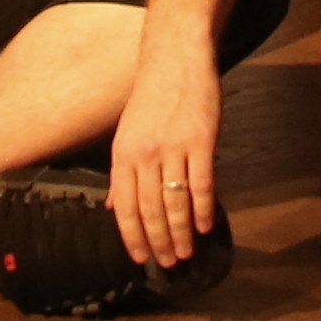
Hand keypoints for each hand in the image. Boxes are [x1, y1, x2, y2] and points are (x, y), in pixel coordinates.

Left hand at [106, 35, 224, 269]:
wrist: (175, 56)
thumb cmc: (151, 96)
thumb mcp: (127, 133)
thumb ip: (122, 172)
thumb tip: (113, 206)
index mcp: (123, 154)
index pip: (125, 207)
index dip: (132, 236)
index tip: (141, 258)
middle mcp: (145, 154)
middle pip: (150, 210)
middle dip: (159, 241)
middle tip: (167, 263)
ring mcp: (173, 147)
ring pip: (175, 202)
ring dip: (182, 232)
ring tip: (187, 252)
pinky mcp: (201, 140)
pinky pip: (202, 183)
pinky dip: (204, 209)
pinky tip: (207, 225)